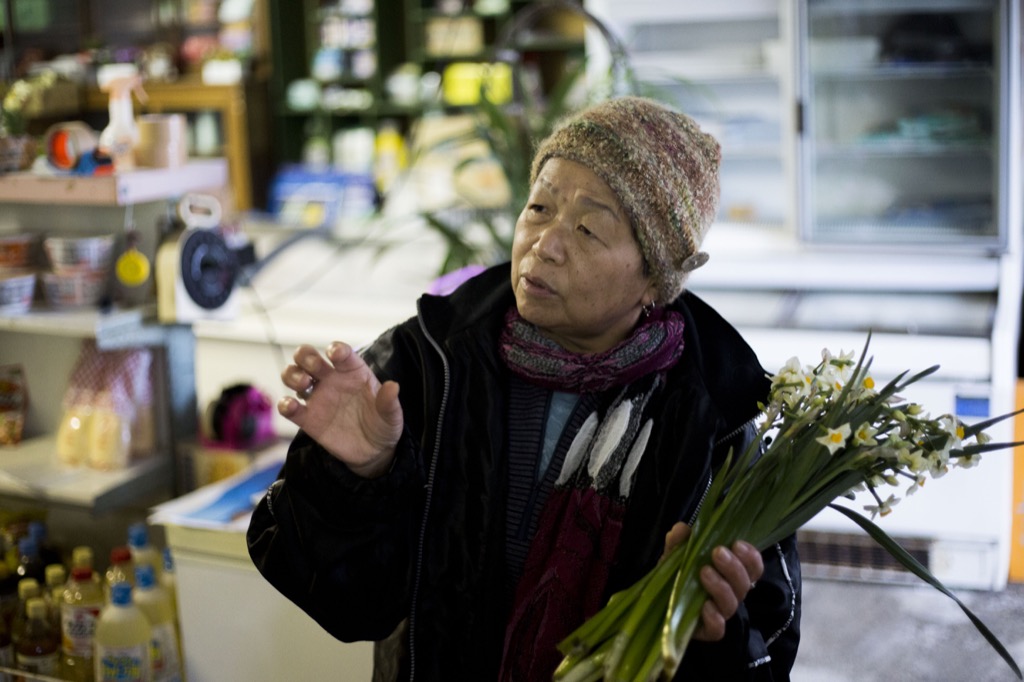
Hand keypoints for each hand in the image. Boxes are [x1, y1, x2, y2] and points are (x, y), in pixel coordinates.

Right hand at [279, 341, 402, 477]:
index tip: (335, 353)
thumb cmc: (383, 425)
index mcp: (353, 372)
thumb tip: (393, 386)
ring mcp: (318, 398)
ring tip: (304, 384)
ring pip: (293, 375)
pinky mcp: (308, 419)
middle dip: (306, 356)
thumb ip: (389, 402)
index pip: (341, 353)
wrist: (373, 452)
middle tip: (314, 368)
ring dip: (292, 374)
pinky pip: (289, 407)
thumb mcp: (392, 416)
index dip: (336, 349)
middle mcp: (331, 380)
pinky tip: (291, 406)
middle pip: (308, 357)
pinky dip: (285, 404)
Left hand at [661, 522, 763, 641]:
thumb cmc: (678, 575)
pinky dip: (714, 618)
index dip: (751, 556)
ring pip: (732, 604)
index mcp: (731, 574)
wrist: (660, 603)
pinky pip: (718, 629)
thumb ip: (679, 541)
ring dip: (721, 587)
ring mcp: (720, 613)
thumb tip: (682, 529)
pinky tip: (704, 606)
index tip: (737, 543)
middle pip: (745, 584)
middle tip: (717, 553)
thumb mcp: (675, 554)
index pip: (753, 567)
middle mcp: (731, 594)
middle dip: (734, 567)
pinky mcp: (707, 631)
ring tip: (704, 572)